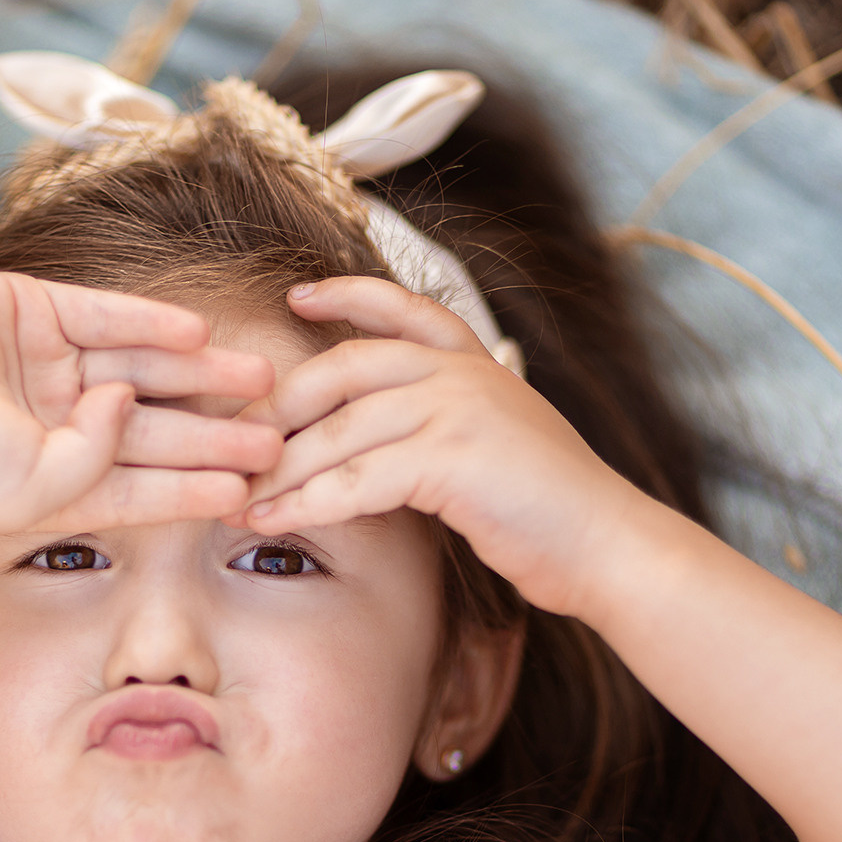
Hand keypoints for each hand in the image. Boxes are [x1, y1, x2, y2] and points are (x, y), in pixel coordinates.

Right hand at [0, 272, 280, 534]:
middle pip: (159, 429)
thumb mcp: (34, 490)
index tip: (254, 494)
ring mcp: (49, 366)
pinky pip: (108, 316)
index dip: (200, 489)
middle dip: (218, 434)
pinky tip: (201, 335)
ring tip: (261, 381)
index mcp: (58, 482)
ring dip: (202, 376)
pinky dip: (153, 323)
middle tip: (280, 437)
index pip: (147, 490)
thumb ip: (98, 461)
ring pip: (146, 370)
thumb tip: (131, 405)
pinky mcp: (34, 310)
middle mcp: (60, 425)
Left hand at [229, 277, 644, 615]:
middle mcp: (462, 374)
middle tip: (233, 439)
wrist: (608, 545)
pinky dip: (305, 504)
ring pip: (339, 432)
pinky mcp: (450, 460)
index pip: (401, 307)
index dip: (346, 296)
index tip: (298, 296)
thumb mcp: (500, 440)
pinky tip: (271, 522)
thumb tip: (382, 436)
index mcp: (474, 362)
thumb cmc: (550, 510)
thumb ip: (445, 421)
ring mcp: (457, 410)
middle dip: (280, 406)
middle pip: (342, 369)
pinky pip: (355, 480)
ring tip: (234, 496)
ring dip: (278, 469)